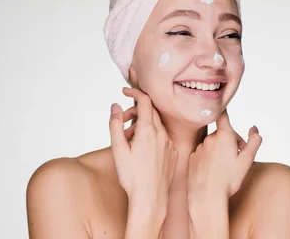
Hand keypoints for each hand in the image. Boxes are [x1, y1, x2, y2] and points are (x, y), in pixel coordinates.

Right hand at [109, 87, 177, 208]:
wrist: (150, 199)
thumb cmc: (132, 177)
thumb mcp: (118, 149)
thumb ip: (115, 124)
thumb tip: (115, 105)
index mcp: (149, 130)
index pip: (145, 101)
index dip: (134, 92)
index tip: (125, 90)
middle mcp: (162, 133)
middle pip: (150, 112)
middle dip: (135, 111)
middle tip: (122, 120)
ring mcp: (169, 143)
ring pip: (157, 125)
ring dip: (143, 124)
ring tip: (129, 137)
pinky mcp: (173, 152)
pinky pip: (163, 137)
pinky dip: (152, 135)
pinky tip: (141, 148)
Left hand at [187, 109, 261, 200]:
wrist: (206, 198)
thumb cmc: (228, 180)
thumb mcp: (247, 161)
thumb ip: (254, 142)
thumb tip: (254, 129)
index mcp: (224, 135)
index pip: (223, 115)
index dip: (224, 111)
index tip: (224, 106)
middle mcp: (209, 138)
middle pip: (221, 133)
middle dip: (229, 141)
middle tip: (237, 157)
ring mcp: (199, 148)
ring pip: (212, 144)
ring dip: (218, 150)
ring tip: (224, 168)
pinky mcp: (192, 158)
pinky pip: (203, 153)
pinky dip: (208, 158)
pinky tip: (213, 172)